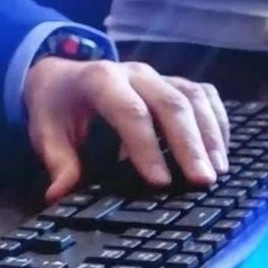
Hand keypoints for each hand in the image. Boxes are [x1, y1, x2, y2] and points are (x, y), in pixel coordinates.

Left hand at [24, 58, 230, 201]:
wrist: (63, 76)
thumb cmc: (57, 107)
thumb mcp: (46, 133)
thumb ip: (58, 163)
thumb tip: (58, 195)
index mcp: (100, 80)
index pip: (131, 112)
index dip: (147, 147)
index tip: (161, 182)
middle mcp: (135, 72)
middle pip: (171, 103)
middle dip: (190, 144)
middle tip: (203, 182)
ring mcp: (159, 74)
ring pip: (194, 97)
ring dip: (210, 135)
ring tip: (218, 172)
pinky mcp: (174, 81)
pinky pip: (205, 95)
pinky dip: (217, 123)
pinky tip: (221, 154)